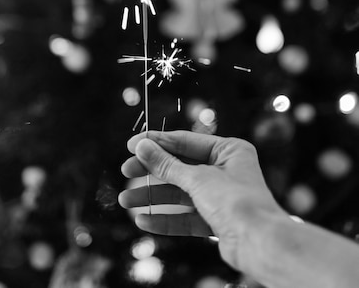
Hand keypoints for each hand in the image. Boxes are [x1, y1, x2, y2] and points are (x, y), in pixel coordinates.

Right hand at [119, 130, 284, 271]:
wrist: (260, 244)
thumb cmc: (237, 203)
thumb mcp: (197, 178)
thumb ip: (167, 164)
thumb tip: (143, 147)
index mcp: (228, 150)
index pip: (185, 141)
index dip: (157, 142)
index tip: (131, 144)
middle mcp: (225, 170)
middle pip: (180, 167)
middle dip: (151, 171)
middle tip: (126, 171)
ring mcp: (220, 196)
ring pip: (179, 193)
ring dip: (153, 197)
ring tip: (126, 200)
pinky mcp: (216, 220)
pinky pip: (186, 216)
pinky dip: (165, 219)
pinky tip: (144, 221)